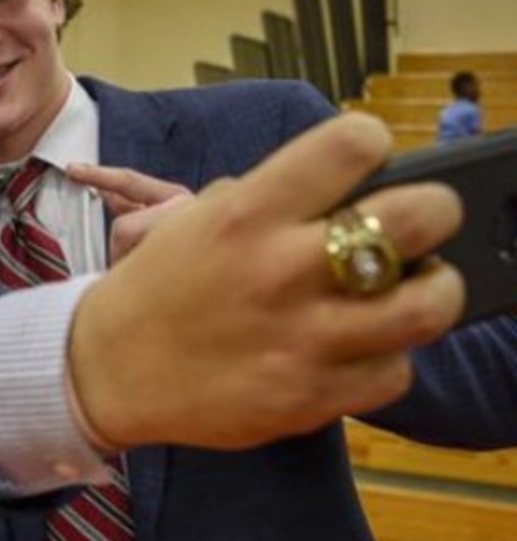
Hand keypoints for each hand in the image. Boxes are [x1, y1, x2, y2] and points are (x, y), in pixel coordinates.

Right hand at [66, 112, 463, 450]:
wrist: (106, 369)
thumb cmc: (157, 286)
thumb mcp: (192, 220)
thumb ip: (267, 198)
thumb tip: (337, 190)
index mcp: (247, 213)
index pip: (352, 145)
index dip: (372, 143)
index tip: (369, 159)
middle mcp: (279, 270)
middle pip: (417, 218)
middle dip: (433, 212)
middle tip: (419, 223)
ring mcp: (300, 338)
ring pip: (426, 306)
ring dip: (431, 290)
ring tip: (412, 288)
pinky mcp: (309, 397)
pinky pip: (395, 371)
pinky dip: (387, 356)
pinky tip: (361, 346)